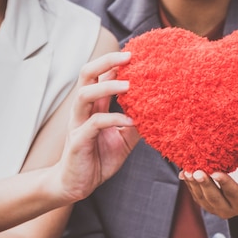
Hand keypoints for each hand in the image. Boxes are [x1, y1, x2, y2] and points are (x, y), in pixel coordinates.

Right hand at [56, 51, 139, 201]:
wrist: (77, 184)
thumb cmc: (99, 158)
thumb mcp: (124, 138)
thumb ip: (137, 123)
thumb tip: (159, 110)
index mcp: (93, 106)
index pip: (100, 75)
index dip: (115, 62)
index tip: (137, 53)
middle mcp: (83, 110)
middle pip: (86, 74)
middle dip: (106, 62)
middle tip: (128, 56)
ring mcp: (78, 123)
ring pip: (84, 94)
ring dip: (106, 86)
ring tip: (129, 86)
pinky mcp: (78, 140)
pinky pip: (94, 124)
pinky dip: (113, 119)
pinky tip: (130, 121)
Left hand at [180, 162, 237, 224]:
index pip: (234, 194)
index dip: (225, 183)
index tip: (217, 172)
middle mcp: (230, 209)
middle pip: (215, 198)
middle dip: (205, 184)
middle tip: (197, 171)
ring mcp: (216, 208)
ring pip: (202, 198)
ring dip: (194, 184)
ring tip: (188, 171)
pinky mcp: (206, 203)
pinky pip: (196, 195)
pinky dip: (189, 184)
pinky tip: (184, 173)